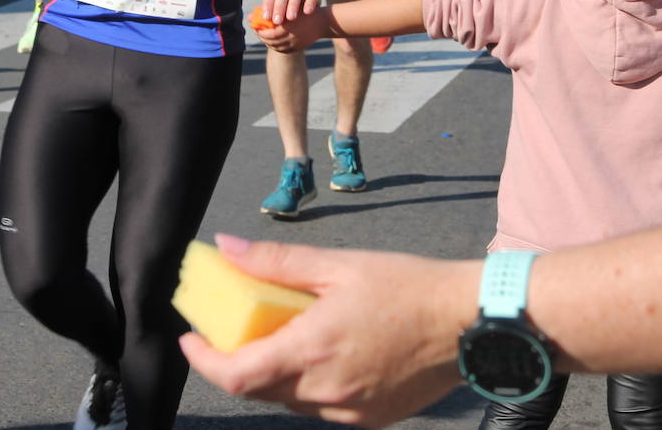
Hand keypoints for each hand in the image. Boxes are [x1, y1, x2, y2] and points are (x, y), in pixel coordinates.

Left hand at [179, 235, 474, 427]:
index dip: (203, 361)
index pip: (235, 375)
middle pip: (257, 389)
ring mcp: (348, 412)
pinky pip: (320, 408)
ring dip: (272, 373)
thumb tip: (225, 248)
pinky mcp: (370, 419)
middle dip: (235, 361)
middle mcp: (325, 392)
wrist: (470, 323)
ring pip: (288, 401)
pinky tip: (320, 353)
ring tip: (277, 335)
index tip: (191, 337)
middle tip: (231, 328)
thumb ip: (275, 262)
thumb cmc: (408, 287)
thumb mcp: (338, 265)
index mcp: (312, 350)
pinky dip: (307, 385)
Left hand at [255, 5, 329, 52]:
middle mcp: (292, 37)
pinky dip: (276, 47)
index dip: (260, 31)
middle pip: (271, 41)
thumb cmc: (304, 9)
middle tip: (258, 31)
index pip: (269, 33)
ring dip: (268, 42)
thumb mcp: (288, 7)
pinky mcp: (298, 48)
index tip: (255, 26)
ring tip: (264, 36)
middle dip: (262, 37)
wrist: (322, 21)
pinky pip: (284, 51)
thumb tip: (250, 15)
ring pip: (276, 47)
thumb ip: (271, 11)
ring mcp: (296, 44)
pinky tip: (272, 41)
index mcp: (289, 26)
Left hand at [263, 0, 326, 26]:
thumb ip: (265, 11)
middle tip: (277, 21)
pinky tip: (307, 12)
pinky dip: (309, 3)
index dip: (267, 4)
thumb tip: (250, 19)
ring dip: (293, 5)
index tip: (266, 17)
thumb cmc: (287, 2)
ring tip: (291, 18)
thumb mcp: (276, 4)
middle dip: (279, 7)